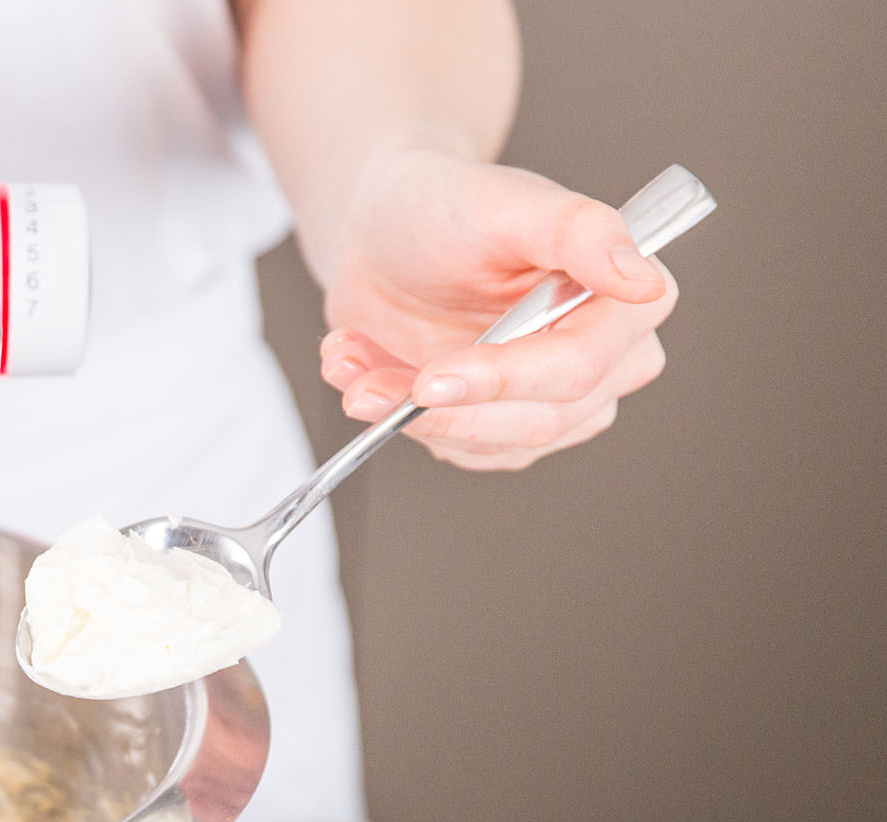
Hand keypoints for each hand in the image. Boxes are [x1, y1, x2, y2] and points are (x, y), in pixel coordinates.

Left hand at [318, 149, 676, 469]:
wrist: (382, 230)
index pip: (579, 366)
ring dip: (404, 414)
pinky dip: (394, 419)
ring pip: (490, 444)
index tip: (433, 379)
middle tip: (369, 388)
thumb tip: (642, 278)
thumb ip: (578, 229)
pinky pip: (453, 448)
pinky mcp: (499, 424)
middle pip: (539, 420)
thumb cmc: (446, 204)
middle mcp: (602, 360)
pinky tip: (361, 373)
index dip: (503, 379)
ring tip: (350, 362)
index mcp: (623, 301)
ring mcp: (551, 400)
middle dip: (444, 408)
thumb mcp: (504, 201)